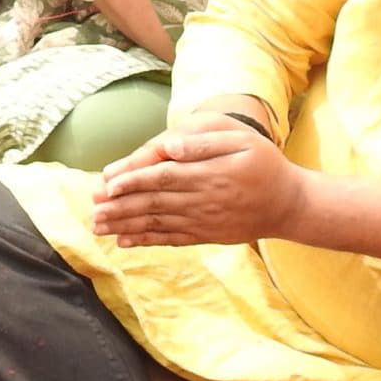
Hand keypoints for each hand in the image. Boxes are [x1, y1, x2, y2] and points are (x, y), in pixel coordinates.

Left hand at [89, 115, 306, 247]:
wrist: (288, 204)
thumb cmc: (263, 164)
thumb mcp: (241, 140)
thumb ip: (204, 142)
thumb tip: (170, 147)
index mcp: (209, 174)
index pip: (163, 176)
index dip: (133, 180)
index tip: (107, 182)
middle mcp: (203, 200)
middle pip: (154, 203)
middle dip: (120, 206)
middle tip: (92, 209)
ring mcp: (203, 221)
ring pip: (158, 223)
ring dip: (125, 225)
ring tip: (98, 226)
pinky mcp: (206, 235)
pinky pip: (171, 239)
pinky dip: (146, 240)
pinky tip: (123, 240)